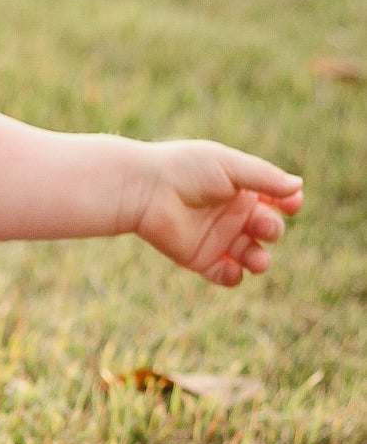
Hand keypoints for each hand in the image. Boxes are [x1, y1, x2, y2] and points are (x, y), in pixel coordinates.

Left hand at [131, 140, 302, 287]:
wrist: (145, 190)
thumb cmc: (186, 170)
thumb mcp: (230, 166)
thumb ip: (264, 177)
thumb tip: (299, 185)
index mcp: (240, 189)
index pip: (276, 200)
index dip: (289, 203)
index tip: (292, 204)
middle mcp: (231, 214)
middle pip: (268, 229)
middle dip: (273, 229)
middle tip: (261, 226)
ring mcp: (217, 238)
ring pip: (252, 256)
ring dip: (260, 260)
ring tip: (256, 259)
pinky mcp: (199, 258)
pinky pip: (225, 275)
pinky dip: (234, 277)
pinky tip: (233, 269)